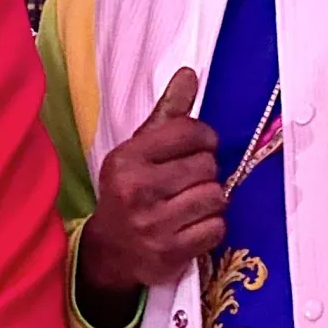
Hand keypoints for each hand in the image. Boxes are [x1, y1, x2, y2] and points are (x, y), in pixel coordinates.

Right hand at [77, 67, 226, 321]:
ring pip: (215, 197)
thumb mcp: (140, 150)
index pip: (188, 132)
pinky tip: (193, 225)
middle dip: (206, 172)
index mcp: (127, 159)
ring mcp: (153, 225)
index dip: (205, 138)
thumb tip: (190, 73)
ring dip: (211, 199)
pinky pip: (216, 229)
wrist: (111, 251)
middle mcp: (137, 190)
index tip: (201, 147)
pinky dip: (212, 226)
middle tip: (192, 180)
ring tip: (193, 202)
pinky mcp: (170, 254)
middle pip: (207, 166)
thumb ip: (168, 114)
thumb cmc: (131, 191)